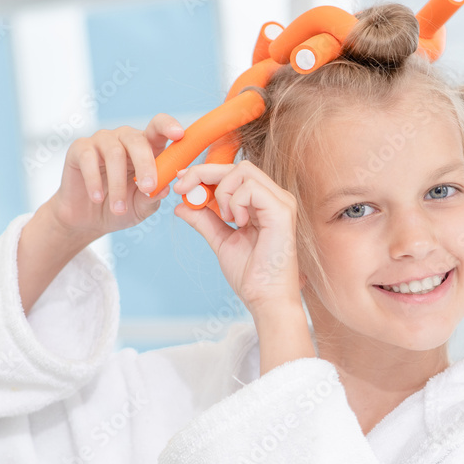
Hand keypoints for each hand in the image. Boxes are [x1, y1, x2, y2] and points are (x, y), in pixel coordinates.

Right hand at [45, 113, 183, 243]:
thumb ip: (153, 197)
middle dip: (146, 165)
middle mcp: (125, 139)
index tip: (179, 134)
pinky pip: (89, 158)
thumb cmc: (121, 208)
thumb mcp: (142, 207)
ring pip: (114, 152)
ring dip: (118, 184)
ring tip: (119, 208)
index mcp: (147, 148)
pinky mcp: (80, 149)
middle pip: (137, 140)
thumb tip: (165, 187)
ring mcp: (102, 141)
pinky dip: (94, 180)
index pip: (159, 128)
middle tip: (148, 188)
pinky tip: (97, 198)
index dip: (168, 127)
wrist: (88, 220)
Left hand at [172, 160, 304, 314]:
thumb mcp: (221, 241)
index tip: (181, 182)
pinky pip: (250, 188)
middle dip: (203, 172)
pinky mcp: (282, 210)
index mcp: (263, 203)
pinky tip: (237, 223)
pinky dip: (235, 202)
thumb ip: (204, 221)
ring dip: (222, 191)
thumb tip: (181, 205)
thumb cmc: (251, 275)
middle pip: (237, 165)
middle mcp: (275, 197)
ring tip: (224, 218)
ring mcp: (281, 202)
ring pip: (243, 170)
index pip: (233, 173)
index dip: (205, 172)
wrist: (265, 298)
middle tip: (182, 187)